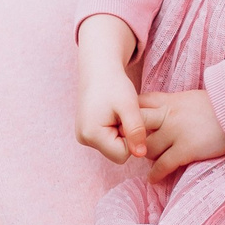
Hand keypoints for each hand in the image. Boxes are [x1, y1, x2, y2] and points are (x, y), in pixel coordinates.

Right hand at [74, 14, 145, 164]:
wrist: (99, 69)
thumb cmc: (114, 84)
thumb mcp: (129, 105)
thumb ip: (135, 130)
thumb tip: (141, 154)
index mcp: (91, 135)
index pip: (122, 154)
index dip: (132, 138)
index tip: (128, 117)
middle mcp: (83, 139)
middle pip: (116, 152)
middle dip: (125, 136)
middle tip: (123, 113)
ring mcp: (83, 136)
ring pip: (113, 147)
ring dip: (120, 132)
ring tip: (117, 112)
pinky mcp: (86, 132)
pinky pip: (107, 140)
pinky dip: (114, 129)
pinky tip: (112, 114)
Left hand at [138, 88, 224, 180]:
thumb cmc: (216, 106)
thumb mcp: (188, 98)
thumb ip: (172, 105)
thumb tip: (160, 114)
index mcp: (169, 100)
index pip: (139, 103)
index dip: (130, 114)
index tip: (128, 125)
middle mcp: (168, 115)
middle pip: (136, 125)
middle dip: (131, 136)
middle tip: (130, 146)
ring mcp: (175, 132)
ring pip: (148, 148)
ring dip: (147, 157)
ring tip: (150, 161)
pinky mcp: (186, 149)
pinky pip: (163, 165)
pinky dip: (155, 174)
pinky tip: (153, 179)